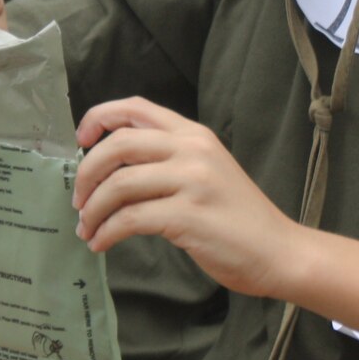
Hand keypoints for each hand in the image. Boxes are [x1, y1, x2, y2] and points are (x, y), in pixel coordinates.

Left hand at [71, 97, 298, 299]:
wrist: (280, 251)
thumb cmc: (239, 217)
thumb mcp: (207, 171)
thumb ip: (168, 160)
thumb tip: (112, 168)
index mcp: (194, 134)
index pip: (135, 108)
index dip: (99, 118)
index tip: (80, 141)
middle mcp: (192, 149)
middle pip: (118, 145)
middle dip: (87, 173)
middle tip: (78, 200)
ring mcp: (192, 181)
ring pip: (119, 184)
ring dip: (93, 210)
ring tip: (87, 229)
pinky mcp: (188, 215)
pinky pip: (130, 218)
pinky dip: (107, 232)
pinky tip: (102, 243)